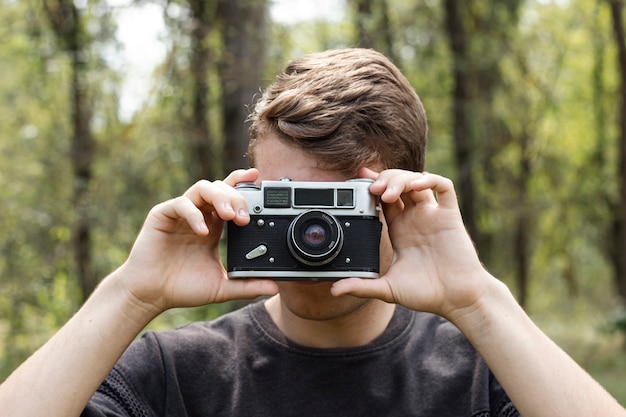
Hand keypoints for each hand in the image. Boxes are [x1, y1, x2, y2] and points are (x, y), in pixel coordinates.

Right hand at [117, 168, 277, 315]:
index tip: (261, 180)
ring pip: (203, 188)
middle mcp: (199, 214)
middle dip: (236, 197)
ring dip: (220, 198)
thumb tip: (274, 288)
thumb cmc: (182, 288)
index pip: (231, 195)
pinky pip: (181, 204)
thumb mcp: (221, 287)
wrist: (151, 295)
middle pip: (221, 188)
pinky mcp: (162, 215)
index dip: (244, 184)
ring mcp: (181, 213)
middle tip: (244, 218)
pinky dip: (194, 214)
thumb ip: (246, 285)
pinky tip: (203, 231)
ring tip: (230, 216)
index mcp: (213, 224)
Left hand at [332, 168, 490, 320]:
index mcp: (400, 229)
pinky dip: (429, 180)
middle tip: (372, 189)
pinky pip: (443, 187)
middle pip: (398, 184)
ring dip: (400, 179)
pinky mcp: (450, 216)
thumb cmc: (427, 294)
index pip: (383, 198)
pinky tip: (416, 185)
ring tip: (387, 192)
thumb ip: (362, 286)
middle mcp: (415, 218)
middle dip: (383, 180)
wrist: (457, 300)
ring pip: (416, 180)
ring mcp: (432, 215)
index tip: (356, 181)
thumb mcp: (387, 289)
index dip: (371, 186)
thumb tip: (334, 291)